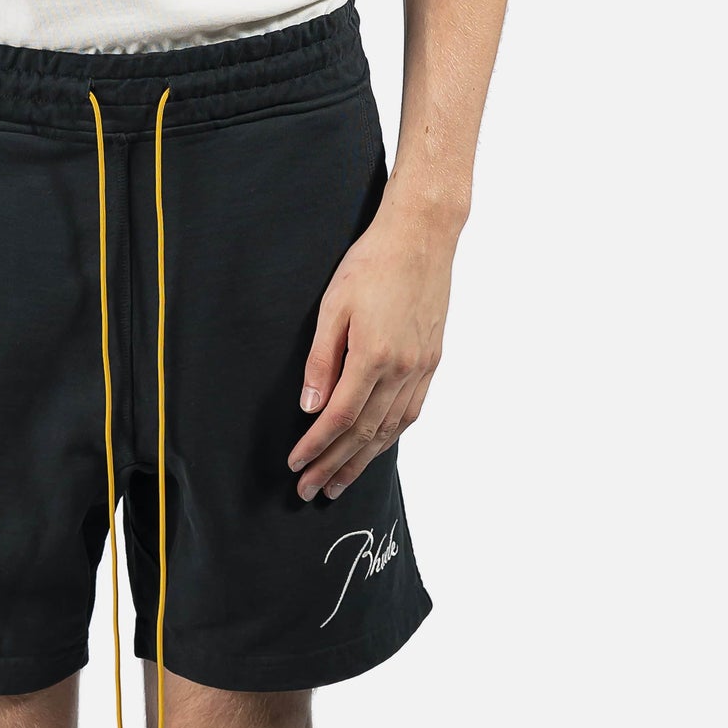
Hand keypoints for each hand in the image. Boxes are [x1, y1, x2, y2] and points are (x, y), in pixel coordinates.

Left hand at [288, 206, 455, 500]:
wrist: (423, 235)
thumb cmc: (371, 263)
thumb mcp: (332, 307)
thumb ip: (320, 361)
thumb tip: (309, 408)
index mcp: (373, 355)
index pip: (340, 418)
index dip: (316, 447)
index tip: (296, 465)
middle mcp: (402, 369)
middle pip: (364, 434)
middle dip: (334, 466)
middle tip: (310, 492)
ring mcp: (421, 367)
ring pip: (389, 430)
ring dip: (361, 462)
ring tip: (338, 485)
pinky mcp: (431, 361)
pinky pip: (410, 413)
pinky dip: (389, 438)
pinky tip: (373, 451)